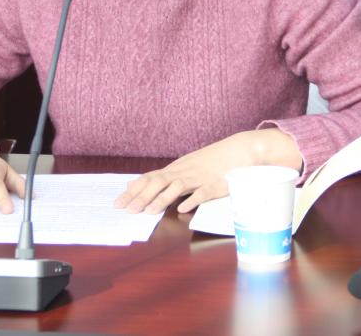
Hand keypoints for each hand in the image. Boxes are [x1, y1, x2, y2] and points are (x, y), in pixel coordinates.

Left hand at [114, 129, 300, 214]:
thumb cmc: (213, 161)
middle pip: (158, 182)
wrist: (241, 149)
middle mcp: (185, 170)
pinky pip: (203, 192)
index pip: (149, 179)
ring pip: (177, 186)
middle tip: (126, 210)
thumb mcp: (185, 168)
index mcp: (177, 168)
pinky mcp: (217, 182)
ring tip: (149, 211)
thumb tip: (136, 184)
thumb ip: (163, 177)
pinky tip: (182, 208)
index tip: (118, 203)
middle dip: (141, 197)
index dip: (133, 191)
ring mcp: (200, 176)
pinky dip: (192, 200)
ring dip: (162, 199)